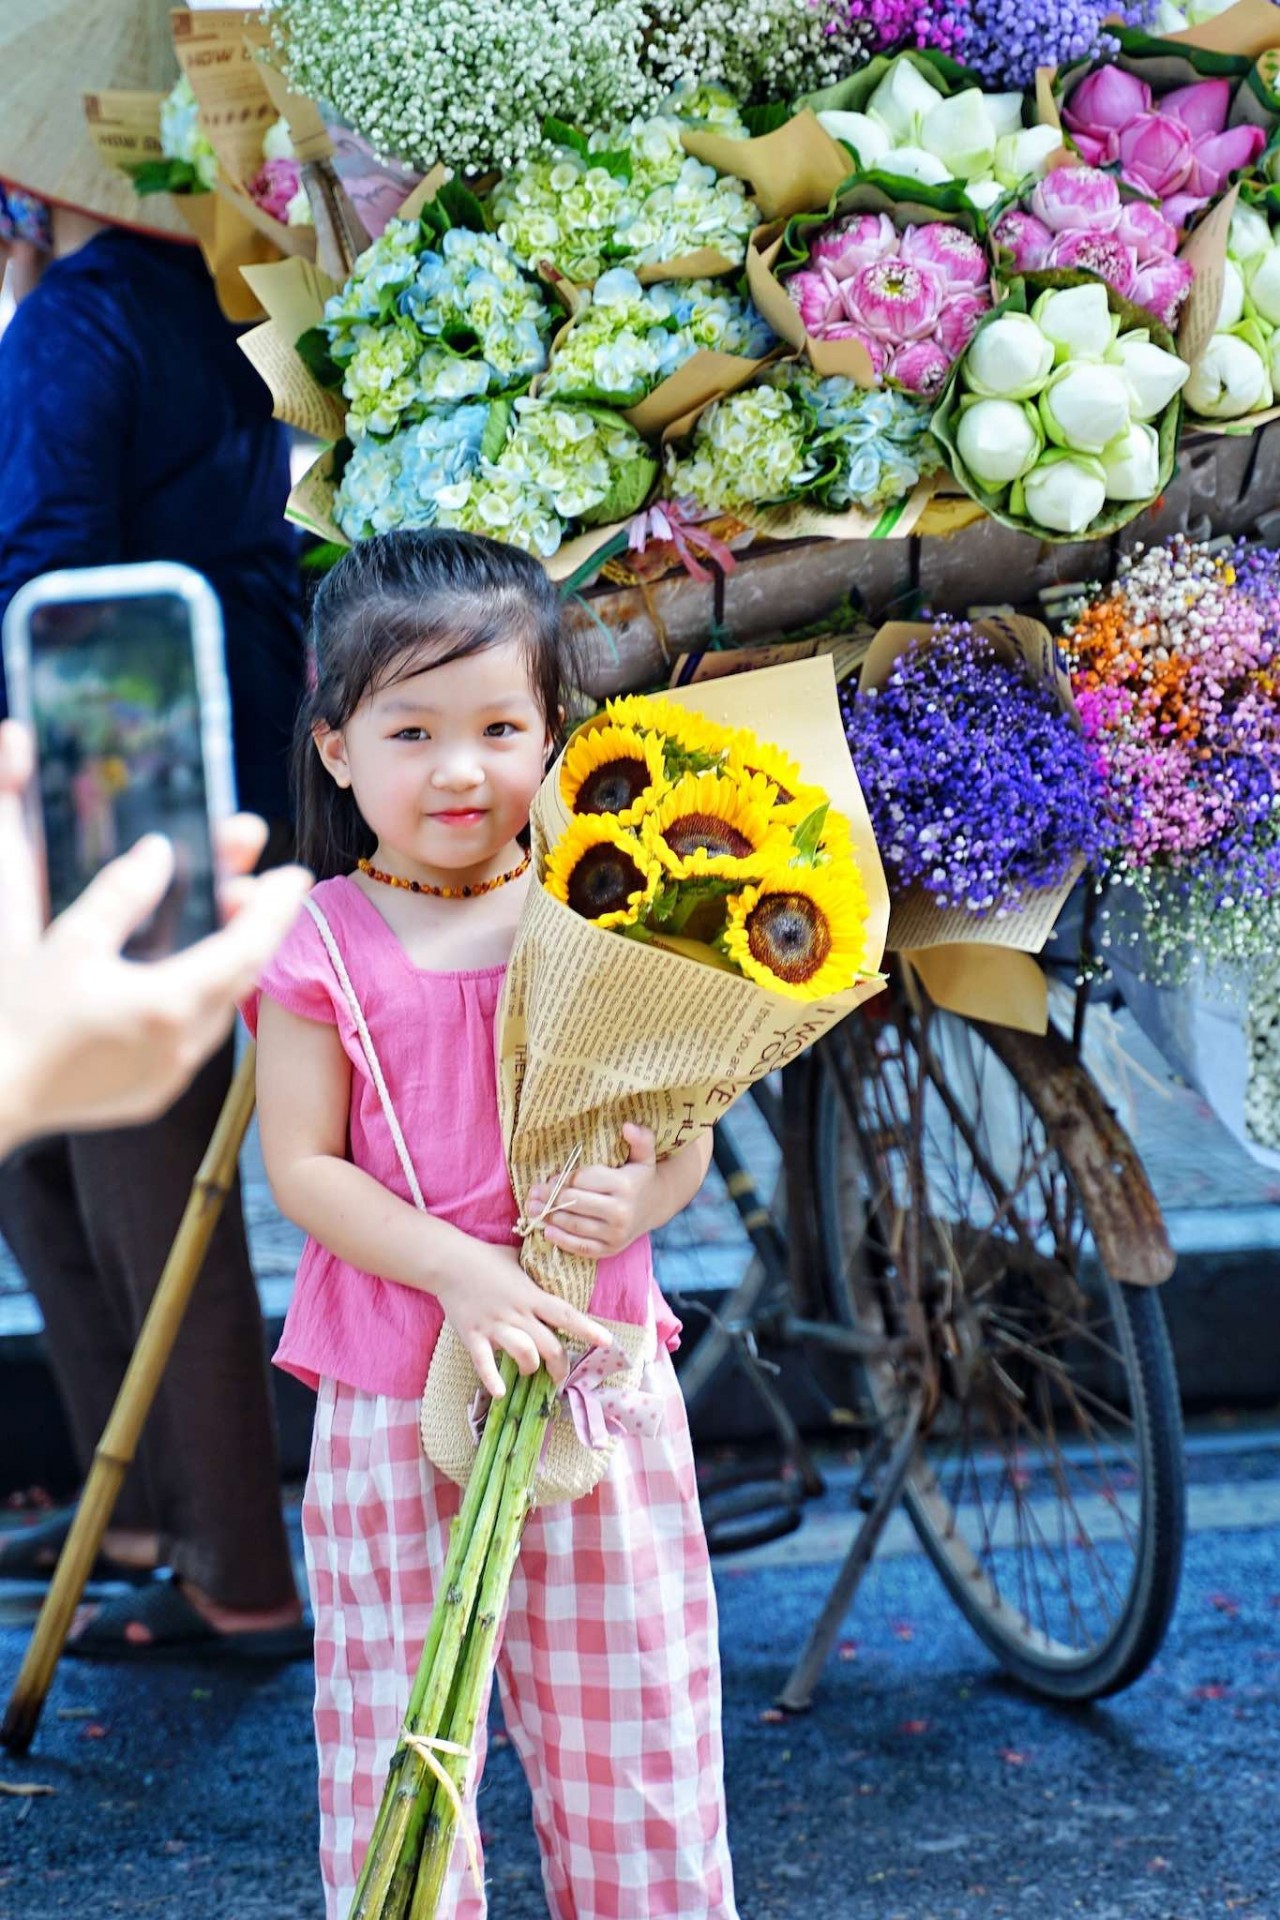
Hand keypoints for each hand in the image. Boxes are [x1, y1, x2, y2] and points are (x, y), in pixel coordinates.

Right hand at [0, 720, 311, 1150]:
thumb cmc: (25, 1018)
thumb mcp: (71, 942)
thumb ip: (122, 894)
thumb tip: (158, 851)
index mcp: (169, 1002)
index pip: (247, 946)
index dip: (277, 907)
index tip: (296, 875)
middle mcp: (185, 1044)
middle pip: (244, 975)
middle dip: (256, 927)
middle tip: (258, 888)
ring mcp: (175, 1074)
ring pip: (224, 1007)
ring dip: (232, 963)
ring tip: (228, 923)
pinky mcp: (158, 1092)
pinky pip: (200, 1037)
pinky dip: (207, 999)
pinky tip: (191, 976)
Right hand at [435, 1236, 609, 1399]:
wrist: (448, 1260)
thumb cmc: (485, 1258)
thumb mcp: (518, 1260)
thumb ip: (537, 1272)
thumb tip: (556, 1271)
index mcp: (531, 1294)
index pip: (565, 1315)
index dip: (588, 1330)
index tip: (607, 1343)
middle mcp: (517, 1312)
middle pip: (549, 1344)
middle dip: (559, 1365)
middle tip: (559, 1374)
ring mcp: (494, 1325)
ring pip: (523, 1353)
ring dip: (530, 1367)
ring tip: (528, 1371)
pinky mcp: (472, 1335)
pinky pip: (483, 1361)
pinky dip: (491, 1378)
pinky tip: (499, 1392)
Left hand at [526, 1124, 661, 1261]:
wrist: (655, 1206)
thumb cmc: (641, 1177)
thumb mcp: (644, 1155)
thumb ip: (640, 1138)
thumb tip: (627, 1126)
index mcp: (625, 1186)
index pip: (583, 1180)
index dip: (563, 1179)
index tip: (550, 1178)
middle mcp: (621, 1212)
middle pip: (575, 1202)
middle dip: (550, 1197)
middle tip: (533, 1193)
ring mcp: (616, 1234)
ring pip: (574, 1224)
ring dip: (550, 1216)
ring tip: (533, 1209)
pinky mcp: (610, 1249)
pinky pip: (581, 1247)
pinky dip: (562, 1240)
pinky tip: (547, 1231)